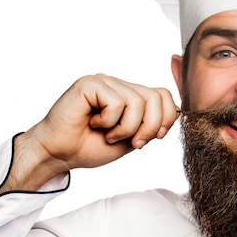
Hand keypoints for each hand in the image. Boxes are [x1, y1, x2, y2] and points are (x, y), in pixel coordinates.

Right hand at [0, 74, 177, 193]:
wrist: (58, 154)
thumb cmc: (90, 146)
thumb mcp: (131, 138)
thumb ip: (151, 125)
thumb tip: (177, 112)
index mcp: (130, 94)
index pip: (163, 94)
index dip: (167, 117)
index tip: (155, 138)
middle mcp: (119, 84)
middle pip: (155, 97)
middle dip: (150, 127)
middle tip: (132, 143)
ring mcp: (104, 81)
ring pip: (138, 101)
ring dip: (127, 128)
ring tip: (109, 134)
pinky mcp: (90, 83)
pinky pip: (116, 102)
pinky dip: (110, 121)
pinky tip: (94, 124)